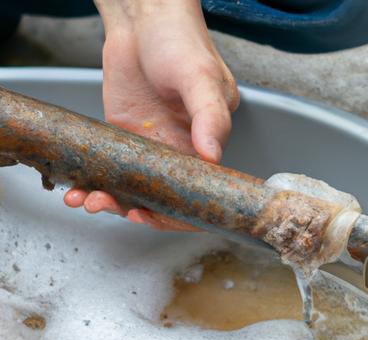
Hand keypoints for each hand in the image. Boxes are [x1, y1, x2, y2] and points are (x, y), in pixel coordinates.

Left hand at [64, 0, 238, 230]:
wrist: (144, 18)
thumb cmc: (181, 42)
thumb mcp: (202, 78)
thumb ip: (210, 117)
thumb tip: (213, 155)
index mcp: (204, 146)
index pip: (196, 195)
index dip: (174, 215)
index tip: (148, 215)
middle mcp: (179, 152)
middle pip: (160, 199)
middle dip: (133, 211)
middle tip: (106, 205)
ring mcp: (150, 148)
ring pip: (133, 190)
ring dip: (109, 202)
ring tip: (85, 199)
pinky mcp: (125, 138)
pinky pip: (112, 169)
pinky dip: (94, 182)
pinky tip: (78, 187)